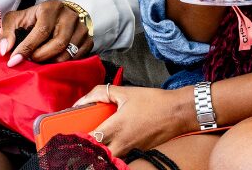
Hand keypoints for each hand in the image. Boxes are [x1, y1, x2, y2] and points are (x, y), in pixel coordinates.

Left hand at [0, 0, 91, 65]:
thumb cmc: (35, 18)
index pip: (41, 31)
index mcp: (51, 8)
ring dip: (51, 62)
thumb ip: (7, 31)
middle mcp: (70, 16)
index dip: (27, 48)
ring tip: (41, 61)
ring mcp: (82, 28)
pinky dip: (64, 64)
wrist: (59, 15)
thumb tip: (5, 49)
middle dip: (40, 57)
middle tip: (30, 61)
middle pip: (58, 43)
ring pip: (68, 53)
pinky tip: (53, 61)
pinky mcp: (89, 39)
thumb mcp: (17, 19)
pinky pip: (78, 58)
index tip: (14, 61)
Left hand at [74, 85, 192, 155]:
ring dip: (102, 153)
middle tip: (82, 144)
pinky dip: (115, 153)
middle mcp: (122, 142)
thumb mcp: (126, 92)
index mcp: (116, 127)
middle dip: (89, 151)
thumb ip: (101, 93)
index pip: (90, 141)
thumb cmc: (154, 101)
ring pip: (110, 158)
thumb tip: (81, 101)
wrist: (179, 112)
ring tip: (97, 145)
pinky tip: (115, 144)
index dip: (79, 141)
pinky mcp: (140, 152)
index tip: (72, 137)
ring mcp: (132, 150)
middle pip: (98, 155)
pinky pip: (123, 157)